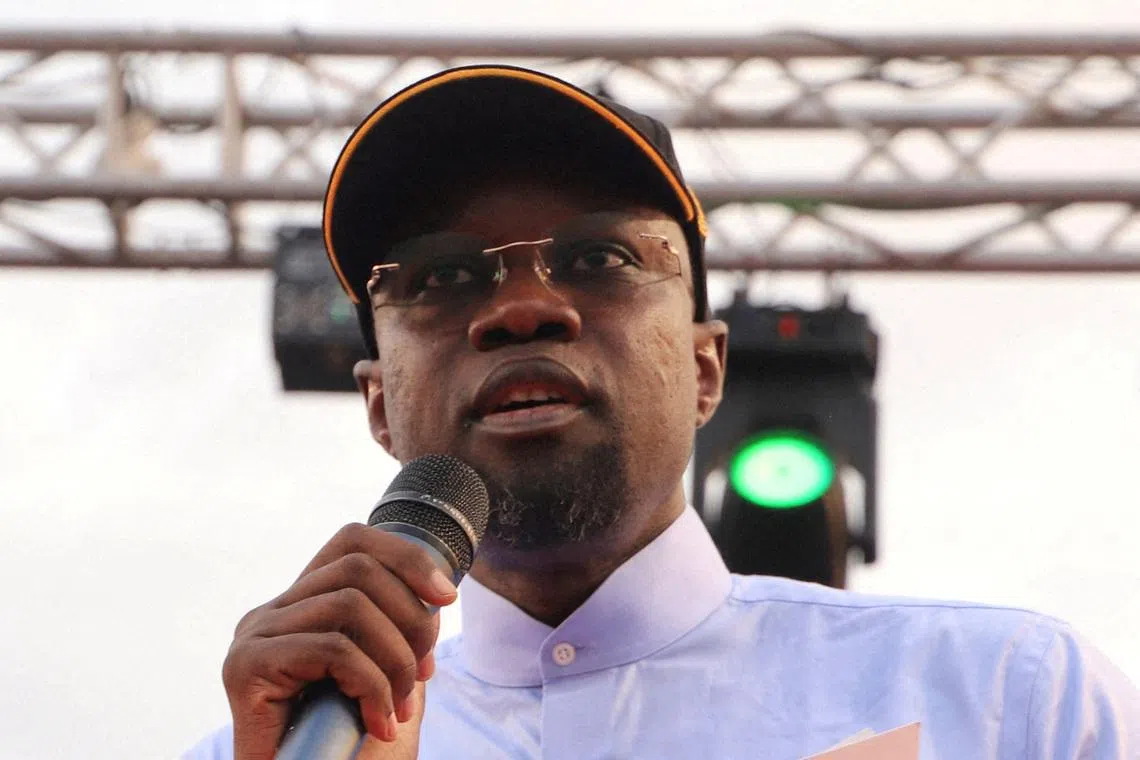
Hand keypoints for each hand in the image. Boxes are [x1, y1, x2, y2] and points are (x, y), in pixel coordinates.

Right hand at [221, 523, 458, 759]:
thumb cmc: (342, 749)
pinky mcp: (245, 667)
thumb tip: (434, 597)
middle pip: (358, 568)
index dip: (406, 557)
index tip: (446, 598)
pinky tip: (377, 724)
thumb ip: (397, 636)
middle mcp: (270, 612)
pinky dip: (370, 686)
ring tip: (397, 710)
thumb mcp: (382, 680)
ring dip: (394, 660)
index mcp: (300, 606)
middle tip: (420, 677)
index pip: (352, 541)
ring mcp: (253, 637)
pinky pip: (332, 649)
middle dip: (410, 619)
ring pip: (350, 605)